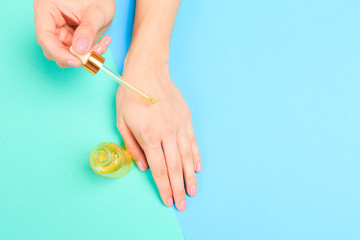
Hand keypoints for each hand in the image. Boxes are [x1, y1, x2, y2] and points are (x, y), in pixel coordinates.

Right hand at [33, 0, 114, 67]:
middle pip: (53, 49)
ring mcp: (60, 31)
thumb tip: (80, 49)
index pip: (45, 37)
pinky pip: (77, 53)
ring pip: (67, 54)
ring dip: (86, 55)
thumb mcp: (96, 12)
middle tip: (94, 54)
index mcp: (47, 9)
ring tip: (102, 45)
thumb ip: (88, 30)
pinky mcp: (70, 38)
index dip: (59, 53)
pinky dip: (90, 52)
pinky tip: (102, 43)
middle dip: (75, 56)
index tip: (76, 61)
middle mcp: (50, 22)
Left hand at [116, 51, 201, 210]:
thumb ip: (132, 147)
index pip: (159, 169)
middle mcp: (168, 133)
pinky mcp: (186, 118)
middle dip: (178, 188)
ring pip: (188, 157)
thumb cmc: (130, 95)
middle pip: (175, 167)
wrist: (148, 70)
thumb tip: (143, 166)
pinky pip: (193, 141)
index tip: (168, 200)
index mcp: (149, 136)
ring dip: (190, 177)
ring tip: (193, 191)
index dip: (164, 187)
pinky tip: (198, 168)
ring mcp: (180, 125)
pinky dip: (196, 156)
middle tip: (182, 203)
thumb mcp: (121, 122)